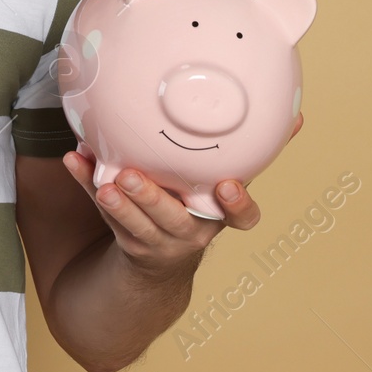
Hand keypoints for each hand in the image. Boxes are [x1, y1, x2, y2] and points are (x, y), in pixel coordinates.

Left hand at [61, 111, 305, 277]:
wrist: (159, 259)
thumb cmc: (197, 202)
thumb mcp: (228, 180)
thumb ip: (253, 149)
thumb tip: (297, 112)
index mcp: (219, 214)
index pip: (240, 217)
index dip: (237, 205)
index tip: (227, 186)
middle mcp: (190, 231)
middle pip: (173, 220)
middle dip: (154, 201)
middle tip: (134, 178)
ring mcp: (155, 238)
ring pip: (135, 224)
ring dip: (116, 202)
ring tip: (104, 181)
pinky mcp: (123, 235)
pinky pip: (103, 211)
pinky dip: (86, 184)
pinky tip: (73, 160)